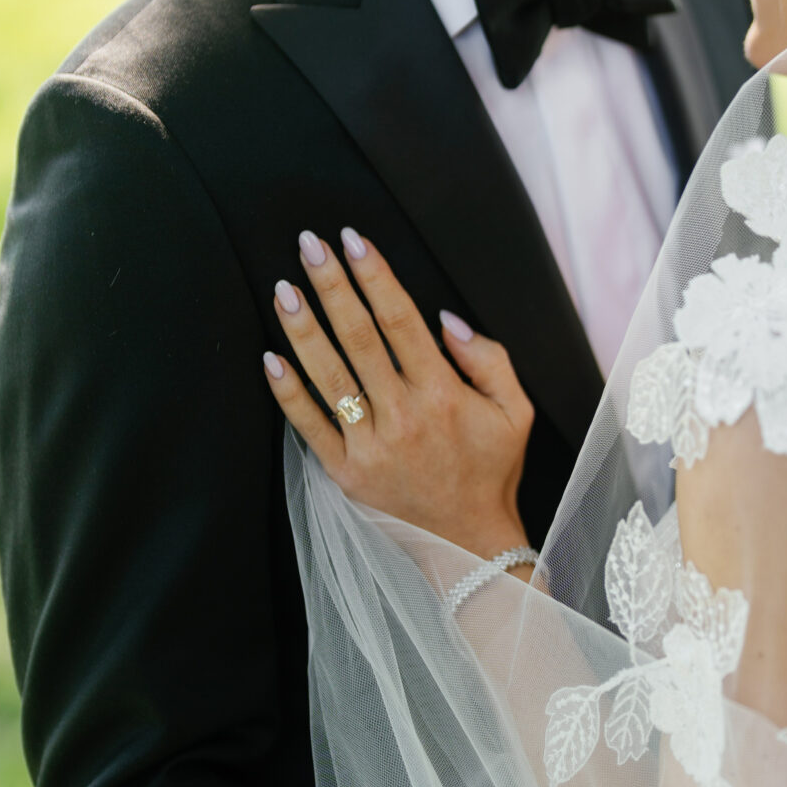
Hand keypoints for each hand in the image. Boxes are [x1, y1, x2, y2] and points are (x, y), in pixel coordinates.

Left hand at [263, 228, 532, 554]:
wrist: (471, 545)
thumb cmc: (493, 472)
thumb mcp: (516, 412)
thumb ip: (489, 359)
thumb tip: (445, 319)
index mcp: (444, 395)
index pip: (401, 321)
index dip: (376, 277)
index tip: (355, 241)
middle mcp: (405, 417)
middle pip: (360, 338)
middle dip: (333, 286)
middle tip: (310, 245)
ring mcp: (371, 447)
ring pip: (330, 377)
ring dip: (302, 329)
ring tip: (283, 289)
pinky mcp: (347, 474)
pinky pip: (309, 428)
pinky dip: (288, 394)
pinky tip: (270, 358)